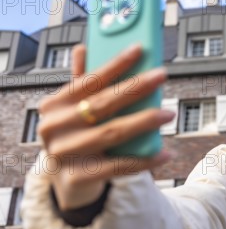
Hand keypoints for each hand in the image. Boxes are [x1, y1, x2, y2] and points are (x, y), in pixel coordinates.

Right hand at [37, 43, 173, 209]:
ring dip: (144, 121)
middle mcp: (54, 127)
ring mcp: (63, 153)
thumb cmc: (78, 135)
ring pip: (111, 133)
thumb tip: (84, 48)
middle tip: (162, 75)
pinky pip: (118, 166)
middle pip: (102, 104)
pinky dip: (145, 160)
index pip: (88, 80)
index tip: (139, 49)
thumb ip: (83, 83)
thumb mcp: (76, 110)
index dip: (114, 64)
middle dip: (136, 87)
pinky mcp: (77, 176)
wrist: (66, 179)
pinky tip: (165, 153)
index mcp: (54, 104)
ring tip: (168, 113)